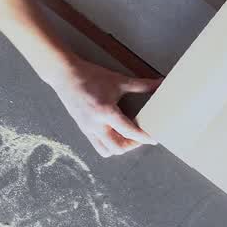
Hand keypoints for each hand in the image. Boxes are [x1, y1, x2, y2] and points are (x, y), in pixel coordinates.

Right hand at [45, 58, 161, 157]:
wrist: (66, 75)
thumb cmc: (92, 76)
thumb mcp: (119, 80)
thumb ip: (142, 85)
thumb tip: (160, 83)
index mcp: (106, 112)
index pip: (129, 131)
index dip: (143, 137)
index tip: (154, 138)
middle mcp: (96, 125)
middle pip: (118, 147)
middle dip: (133, 145)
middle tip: (141, 136)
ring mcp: (88, 129)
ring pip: (107, 150)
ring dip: (120, 147)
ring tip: (128, 136)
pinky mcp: (83, 129)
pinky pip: (98, 145)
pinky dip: (109, 144)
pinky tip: (116, 133)